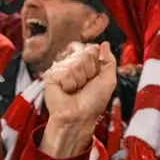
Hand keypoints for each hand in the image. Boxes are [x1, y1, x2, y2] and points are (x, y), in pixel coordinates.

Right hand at [41, 42, 116, 158]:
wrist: (80, 115)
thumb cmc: (94, 100)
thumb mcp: (108, 79)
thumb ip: (109, 60)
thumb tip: (104, 44)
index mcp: (86, 62)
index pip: (92, 48)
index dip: (96, 62)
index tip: (94, 75)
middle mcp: (73, 62)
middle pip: (85, 54)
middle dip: (89, 71)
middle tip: (85, 84)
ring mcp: (61, 68)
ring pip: (75, 63)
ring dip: (80, 79)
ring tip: (76, 88)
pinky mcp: (50, 75)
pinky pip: (64, 72)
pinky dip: (69, 83)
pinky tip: (67, 90)